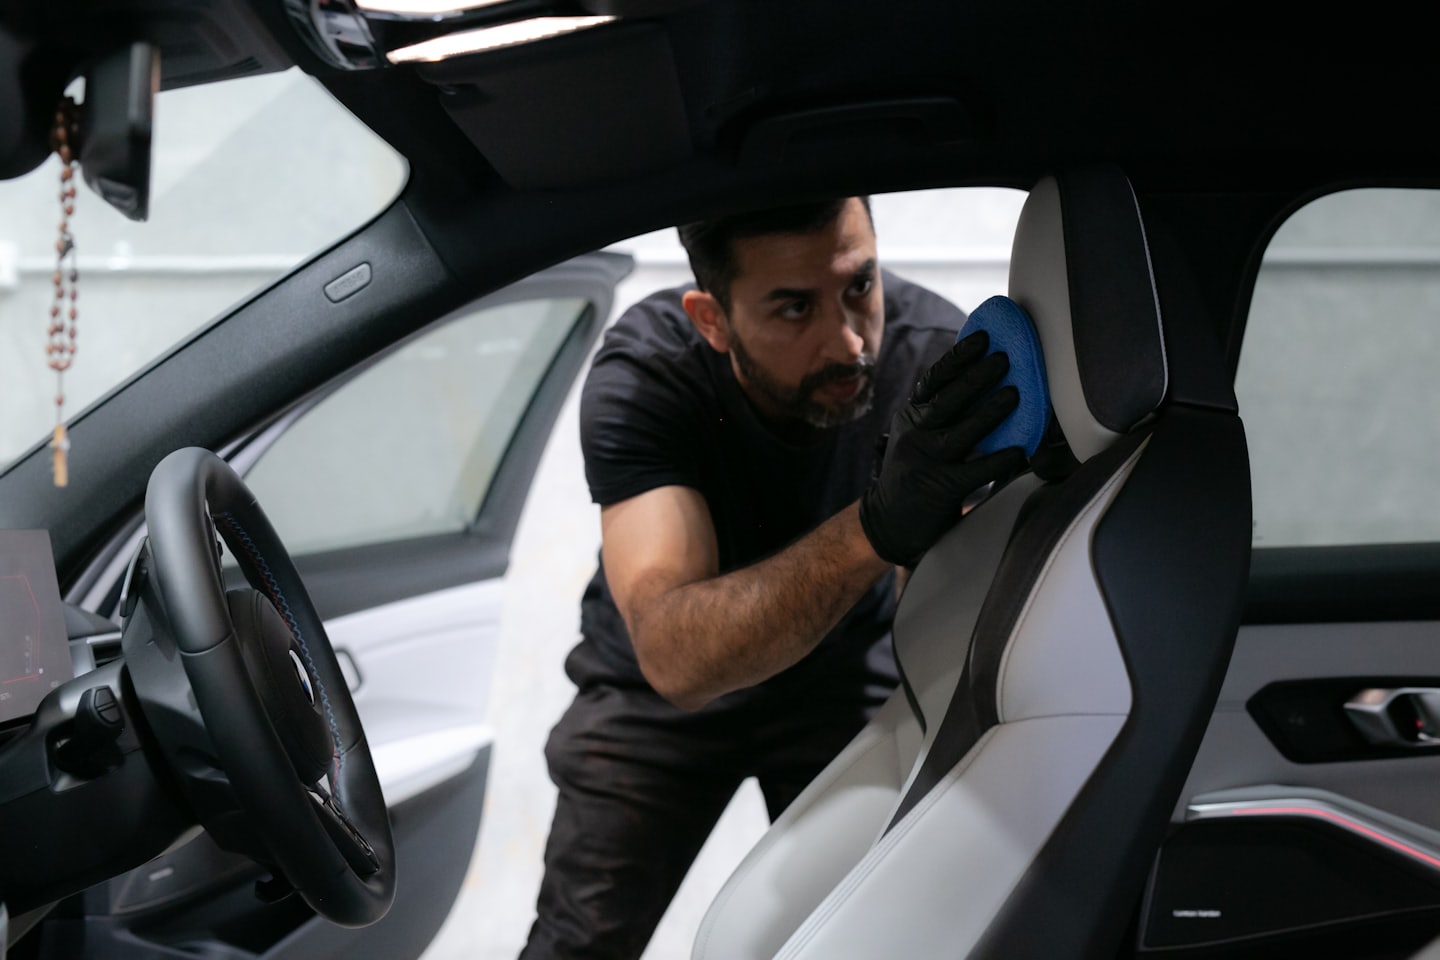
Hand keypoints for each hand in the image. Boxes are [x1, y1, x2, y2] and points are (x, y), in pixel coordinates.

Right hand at [859, 331, 1025, 566]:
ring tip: (1016, 394)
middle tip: (1005, 358)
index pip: (935, 380)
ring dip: (990, 412)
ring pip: (962, 432)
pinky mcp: (939, 488)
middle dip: (979, 376)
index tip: (982, 338)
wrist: (889, 520)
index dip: (959, 358)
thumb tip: (984, 379)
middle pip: (949, 400)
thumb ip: (940, 412)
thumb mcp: (916, 435)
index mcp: (912, 417)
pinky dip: (999, 460)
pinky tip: (1020, 451)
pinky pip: (975, 472)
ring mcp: (926, 461)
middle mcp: (915, 434)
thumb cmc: (915, 471)